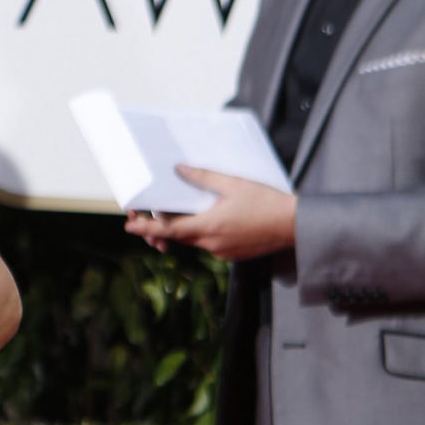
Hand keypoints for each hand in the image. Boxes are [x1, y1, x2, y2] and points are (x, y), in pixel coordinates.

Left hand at [123, 173, 296, 259]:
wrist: (295, 226)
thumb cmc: (268, 203)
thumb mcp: (234, 184)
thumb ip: (204, 177)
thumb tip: (180, 170)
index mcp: (208, 227)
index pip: (167, 230)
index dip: (145, 229)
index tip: (129, 226)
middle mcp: (211, 244)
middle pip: (178, 237)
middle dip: (162, 229)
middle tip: (148, 219)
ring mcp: (222, 252)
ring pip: (194, 241)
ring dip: (185, 230)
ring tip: (178, 217)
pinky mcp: (232, 254)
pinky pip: (210, 244)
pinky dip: (203, 234)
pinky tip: (210, 221)